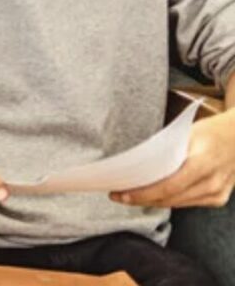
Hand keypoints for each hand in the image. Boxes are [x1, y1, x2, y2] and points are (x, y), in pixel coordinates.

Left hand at [112, 112, 234, 208]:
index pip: (168, 186)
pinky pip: (188, 202)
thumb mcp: (185, 134)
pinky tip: (153, 196)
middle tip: (118, 196)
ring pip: (178, 204)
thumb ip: (164, 151)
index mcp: (203, 162)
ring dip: (153, 202)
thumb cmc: (210, 131)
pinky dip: (170, 200)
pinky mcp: (219, 198)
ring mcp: (218, 192)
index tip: (121, 194)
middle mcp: (212, 182)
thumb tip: (135, 164)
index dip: (142, 194)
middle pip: (170, 198)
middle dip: (141, 199)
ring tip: (130, 196)